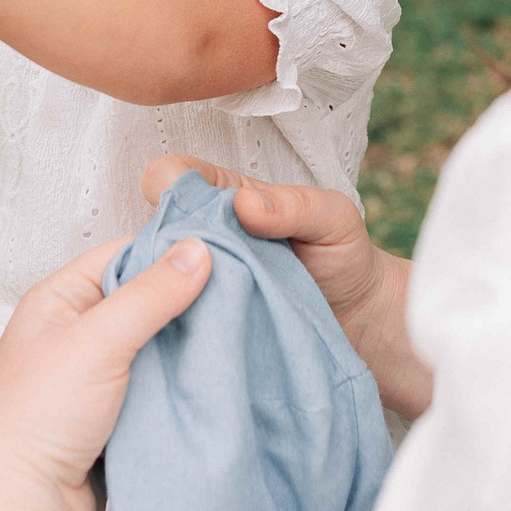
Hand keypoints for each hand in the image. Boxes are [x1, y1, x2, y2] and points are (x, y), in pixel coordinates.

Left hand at [0, 237, 212, 510]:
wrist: (22, 503)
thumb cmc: (40, 415)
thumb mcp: (98, 341)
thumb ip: (151, 294)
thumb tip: (199, 248)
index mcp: (59, 299)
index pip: (124, 255)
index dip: (170, 252)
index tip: (224, 254)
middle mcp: (75, 331)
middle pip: (144, 299)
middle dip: (187, 301)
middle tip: (241, 296)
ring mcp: (95, 374)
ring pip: (155, 344)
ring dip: (187, 345)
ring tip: (236, 333)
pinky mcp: (114, 413)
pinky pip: (157, 384)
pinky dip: (180, 381)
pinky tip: (213, 375)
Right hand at [141, 156, 430, 419]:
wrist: (360, 320)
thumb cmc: (343, 256)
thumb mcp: (331, 218)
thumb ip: (292, 205)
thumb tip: (243, 205)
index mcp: (223, 196)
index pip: (168, 176)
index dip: (169, 194)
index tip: (195, 228)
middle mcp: (201, 235)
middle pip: (151, 230)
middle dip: (166, 253)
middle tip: (207, 281)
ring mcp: (196, 279)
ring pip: (154, 276)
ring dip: (171, 293)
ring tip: (210, 311)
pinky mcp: (199, 319)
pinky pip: (170, 316)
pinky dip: (179, 323)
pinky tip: (203, 334)